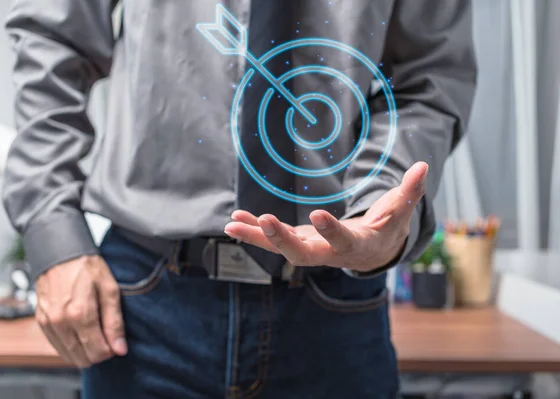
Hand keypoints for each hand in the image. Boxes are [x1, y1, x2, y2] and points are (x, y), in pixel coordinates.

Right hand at [35, 255, 126, 367]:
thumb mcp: (110, 289)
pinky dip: (70, 347)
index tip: (116, 343)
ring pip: (68, 355)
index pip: (97, 351)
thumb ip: (114, 322)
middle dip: (98, 354)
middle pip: (82, 357)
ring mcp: (48, 322)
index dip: (110, 351)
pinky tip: (80, 337)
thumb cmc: (87, 268)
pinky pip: (56, 346)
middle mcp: (60, 321)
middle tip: (107, 340)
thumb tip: (120, 349)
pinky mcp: (41, 321)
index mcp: (80, 313)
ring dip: (84, 353)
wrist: (60, 253)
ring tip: (95, 337)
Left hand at [224, 162, 428, 271]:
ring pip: (280, 249)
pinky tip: (234, 221)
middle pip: (302, 254)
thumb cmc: (387, 230)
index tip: (316, 214)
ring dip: (256, 237)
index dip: (331, 230)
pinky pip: (272, 240)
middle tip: (263, 220)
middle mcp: (329, 254)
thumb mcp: (400, 212)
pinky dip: (253, 232)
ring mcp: (310, 250)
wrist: (371, 252)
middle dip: (281, 239)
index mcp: (356, 246)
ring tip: (232, 224)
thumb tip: (423, 166)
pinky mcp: (298, 242)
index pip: (342, 241)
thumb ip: (410, 191)